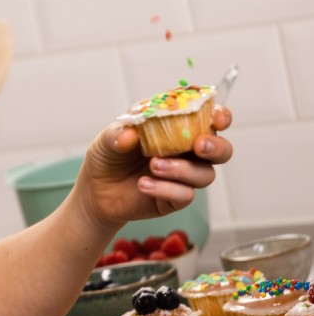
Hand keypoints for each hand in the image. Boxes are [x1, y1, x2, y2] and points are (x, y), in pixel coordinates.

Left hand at [79, 105, 232, 228]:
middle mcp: (186, 152)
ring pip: (205, 174)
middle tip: (199, 145)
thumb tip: (130, 135)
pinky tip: (144, 184)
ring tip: (153, 165)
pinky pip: (185, 195)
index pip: (208, 119)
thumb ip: (117, 133)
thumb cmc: (108, 157)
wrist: (95, 190)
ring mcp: (183, 177)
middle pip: (221, 150)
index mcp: (176, 128)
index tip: (217, 118)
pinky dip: (166, 189)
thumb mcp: (107, 139)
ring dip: (182, 168)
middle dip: (216, 146)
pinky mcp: (175, 199)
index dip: (220, 116)